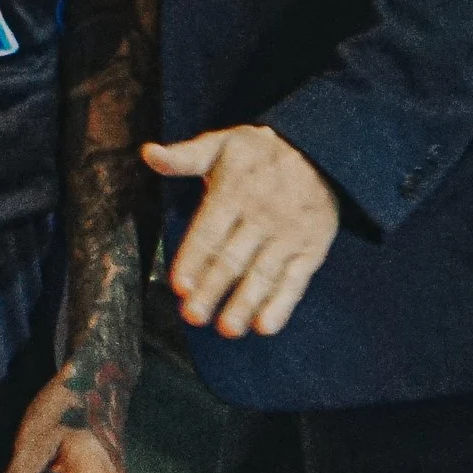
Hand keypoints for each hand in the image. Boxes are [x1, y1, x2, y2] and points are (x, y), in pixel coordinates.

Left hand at [144, 125, 340, 337]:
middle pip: (233, 258)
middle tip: (193, 316)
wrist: (322, 152)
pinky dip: (282, 304)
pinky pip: (296, 281)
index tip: (179, 285)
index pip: (209, 231)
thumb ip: (185, 157)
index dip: (193, 259)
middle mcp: (261, 216)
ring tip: (226, 329)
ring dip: (244, 303)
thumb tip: (149, 154)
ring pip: (263, 274)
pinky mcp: (311, 250)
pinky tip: (265, 325)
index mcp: (234, 192)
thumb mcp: (222, 144)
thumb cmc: (260, 153)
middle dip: (212, 289)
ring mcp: (288, 236)